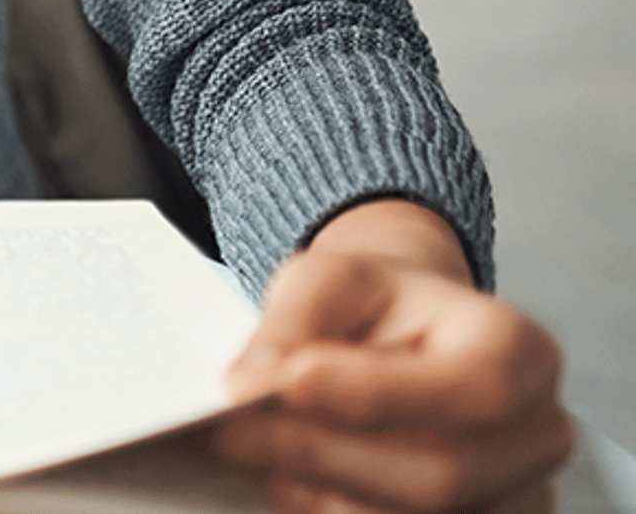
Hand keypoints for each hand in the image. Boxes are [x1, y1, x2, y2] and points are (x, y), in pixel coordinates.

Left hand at [216, 200, 573, 513]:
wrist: (405, 334)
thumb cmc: (373, 304)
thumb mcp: (328, 279)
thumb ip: (292, 322)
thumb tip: (251, 383)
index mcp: (519, 350)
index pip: (471, 389)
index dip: (379, 395)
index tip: (288, 382)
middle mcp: (538, 433)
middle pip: (442, 474)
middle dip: (325, 454)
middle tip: (231, 432)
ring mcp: (520, 497)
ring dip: (322, 496)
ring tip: (248, 455)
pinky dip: (333, 513)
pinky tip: (284, 485)